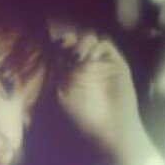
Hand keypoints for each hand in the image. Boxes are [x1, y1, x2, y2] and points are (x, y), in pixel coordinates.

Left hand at [53, 28, 164, 164]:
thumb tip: (48, 57)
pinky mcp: (116, 63)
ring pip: (90, 38)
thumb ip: (57, 75)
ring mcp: (101, 62)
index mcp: (70, 71)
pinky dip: (96, 46)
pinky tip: (90, 58)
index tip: (54, 49)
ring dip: (82, 42)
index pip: (62, 49)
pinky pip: (105, 44)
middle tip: (66, 48)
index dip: (58, 45)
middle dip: (69, 40)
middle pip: (76, 39)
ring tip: (78, 57)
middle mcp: (85, 64)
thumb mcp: (62, 97)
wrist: (110, 127)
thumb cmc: (85, 117)